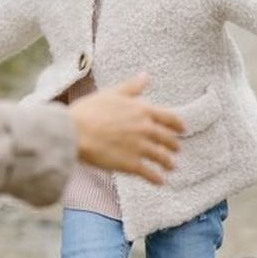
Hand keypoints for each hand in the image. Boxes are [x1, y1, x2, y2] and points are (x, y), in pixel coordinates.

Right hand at [67, 73, 183, 184]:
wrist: (73, 132)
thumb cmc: (88, 111)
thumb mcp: (111, 93)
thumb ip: (131, 87)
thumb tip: (146, 76)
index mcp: (142, 110)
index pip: (170, 118)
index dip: (178, 125)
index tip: (182, 130)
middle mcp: (145, 129)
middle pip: (168, 140)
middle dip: (174, 146)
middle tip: (175, 150)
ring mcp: (140, 148)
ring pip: (162, 158)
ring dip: (168, 163)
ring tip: (170, 167)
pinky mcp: (131, 165)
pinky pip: (150, 174)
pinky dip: (157, 179)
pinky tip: (159, 181)